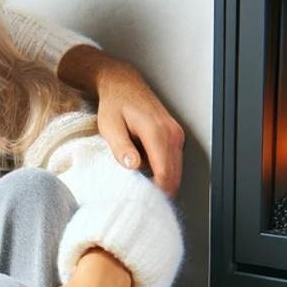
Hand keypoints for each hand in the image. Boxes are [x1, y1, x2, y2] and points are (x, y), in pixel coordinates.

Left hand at [94, 62, 184, 196]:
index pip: (165, 173)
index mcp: (157, 132)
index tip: (142, 203)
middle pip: (174, 176)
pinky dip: (163, 171)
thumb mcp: (109, 126)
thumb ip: (121, 147)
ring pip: (176, 171)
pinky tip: (146, 171)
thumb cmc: (114, 105)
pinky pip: (174, 161)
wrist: (123, 84)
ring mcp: (176, 134)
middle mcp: (172, 133)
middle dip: (161, 191)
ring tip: (142, 187)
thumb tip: (134, 166)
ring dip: (163, 182)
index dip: (156, 192)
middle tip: (141, 202)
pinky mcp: (175, 135)